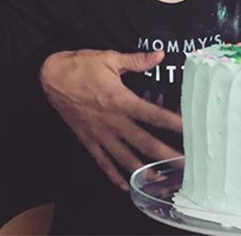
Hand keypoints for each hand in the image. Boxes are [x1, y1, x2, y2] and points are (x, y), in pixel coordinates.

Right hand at [40, 49, 182, 190]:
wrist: (51, 77)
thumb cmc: (82, 65)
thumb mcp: (110, 58)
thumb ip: (137, 60)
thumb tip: (160, 54)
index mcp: (121, 100)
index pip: (153, 115)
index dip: (172, 123)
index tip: (189, 131)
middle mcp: (113, 121)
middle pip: (144, 143)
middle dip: (165, 155)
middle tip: (183, 166)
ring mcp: (100, 134)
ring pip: (125, 158)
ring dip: (144, 171)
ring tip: (161, 180)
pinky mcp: (88, 140)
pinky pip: (102, 162)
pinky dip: (114, 175)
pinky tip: (125, 185)